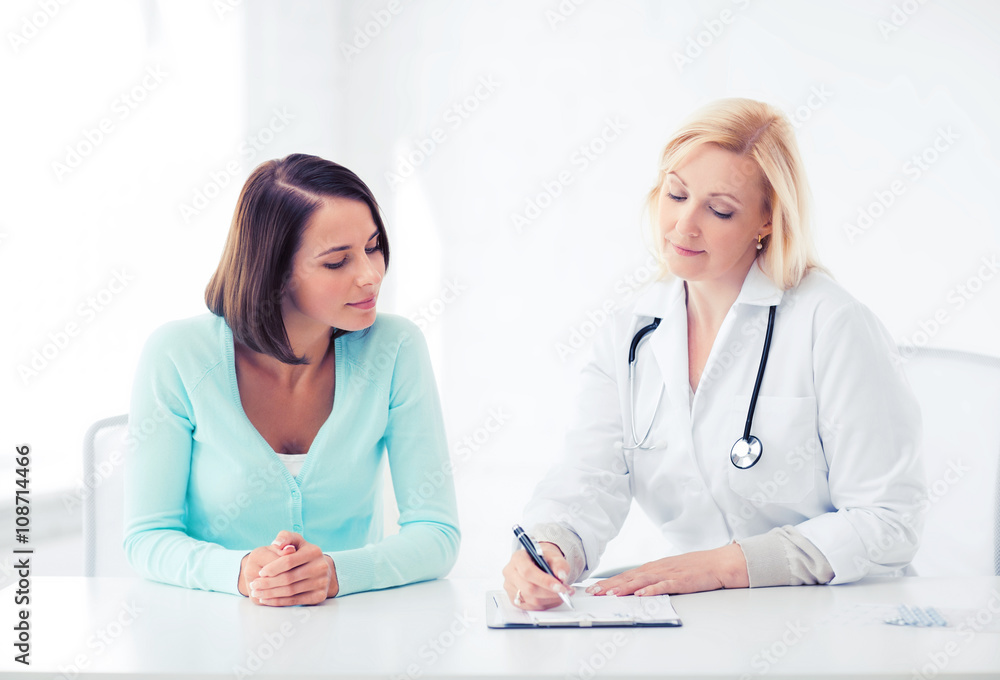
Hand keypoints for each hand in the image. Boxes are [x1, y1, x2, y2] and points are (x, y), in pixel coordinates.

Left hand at [246, 530, 337, 605]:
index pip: (288, 561)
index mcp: (314, 551)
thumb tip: (276, 544)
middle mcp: (321, 567)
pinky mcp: (320, 596)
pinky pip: (295, 601)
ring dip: (270, 593)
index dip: (272, 568)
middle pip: (288, 578)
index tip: (260, 572)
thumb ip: (285, 537)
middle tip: (254, 585)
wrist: (321, 569)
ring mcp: (322, 582)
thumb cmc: (302, 553)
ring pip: (290, 591)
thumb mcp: (296, 541)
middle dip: (267, 583)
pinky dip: (278, 601)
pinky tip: (267, 600)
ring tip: (257, 593)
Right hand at [501, 541, 573, 610]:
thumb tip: (561, 576)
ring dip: (550, 600)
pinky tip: (554, 598)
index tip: (560, 586)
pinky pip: (531, 607)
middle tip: (565, 591)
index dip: (544, 581)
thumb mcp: (554, 556)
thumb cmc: (543, 559)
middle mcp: (510, 573)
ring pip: (531, 600)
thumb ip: (559, 564)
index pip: (528, 572)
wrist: (539, 562)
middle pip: (529, 588)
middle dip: (550, 593)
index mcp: (518, 558)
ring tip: (562, 594)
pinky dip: (546, 604)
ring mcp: (510, 587)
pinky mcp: (514, 599)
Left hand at [585, 543, 748, 596]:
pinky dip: (651, 590)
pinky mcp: (682, 581)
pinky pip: (664, 586)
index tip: (594, 588)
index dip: (610, 581)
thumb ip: (655, 578)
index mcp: (655, 567)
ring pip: (643, 581)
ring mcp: (670, 574)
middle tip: (593, 592)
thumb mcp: (671, 570)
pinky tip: (641, 594)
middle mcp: (658, 568)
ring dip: (625, 587)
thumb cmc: (696, 567)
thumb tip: (638, 586)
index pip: (627, 574)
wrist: (719, 563)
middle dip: (610, 585)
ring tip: (611, 594)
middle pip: (630, 577)